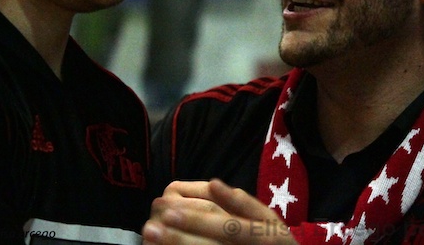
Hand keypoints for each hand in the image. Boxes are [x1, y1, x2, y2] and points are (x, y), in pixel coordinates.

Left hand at [142, 179, 297, 244]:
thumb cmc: (273, 241)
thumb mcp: (267, 219)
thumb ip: (242, 202)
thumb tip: (213, 183)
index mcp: (260, 236)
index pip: (226, 227)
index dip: (198, 220)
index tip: (169, 209)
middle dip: (178, 238)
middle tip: (150, 227)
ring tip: (150, 238)